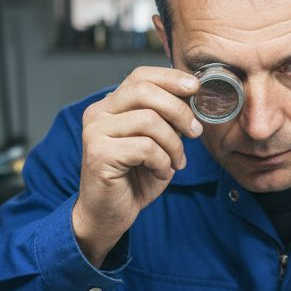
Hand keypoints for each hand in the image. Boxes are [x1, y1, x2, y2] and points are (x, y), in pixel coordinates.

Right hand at [73, 66, 202, 265]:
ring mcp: (95, 132)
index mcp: (110, 105)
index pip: (140, 76)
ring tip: (175, 162)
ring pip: (150, 120)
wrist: (110, 214)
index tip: (195, 87)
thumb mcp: (156, 142)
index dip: (170, 77)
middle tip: (194, 132)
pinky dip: (162, 162)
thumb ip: (166, 119)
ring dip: (173, 144)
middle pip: (145, 92)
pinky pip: (146, 147)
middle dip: (179, 111)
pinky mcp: (99, 154)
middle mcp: (98, 113)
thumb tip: (193, 95)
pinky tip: (160, 173)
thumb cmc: (134, 178)